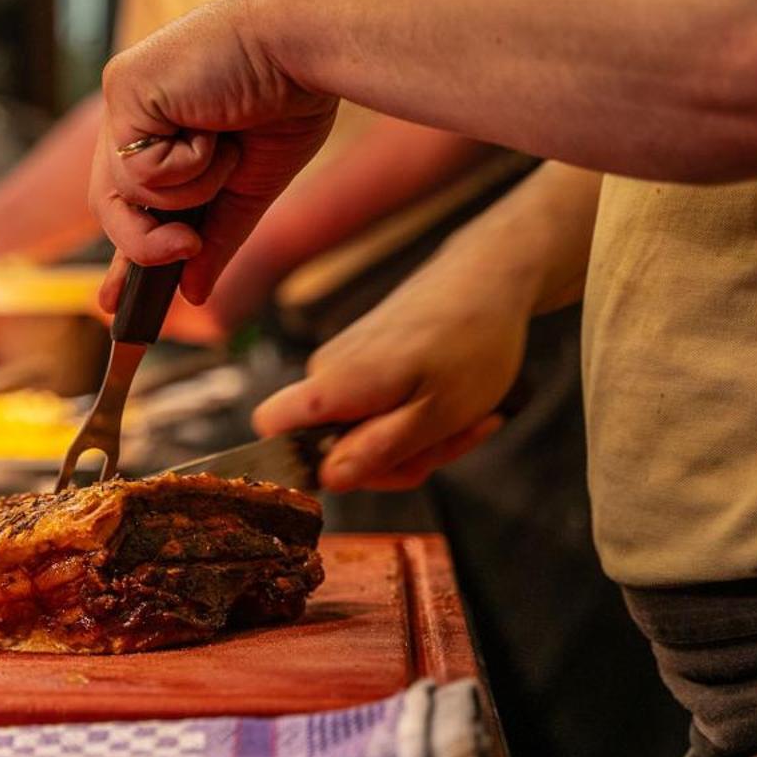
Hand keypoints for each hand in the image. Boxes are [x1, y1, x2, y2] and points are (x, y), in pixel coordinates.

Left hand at [91, 0, 336, 306]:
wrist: (307, 48)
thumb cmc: (288, 99)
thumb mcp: (247, 188)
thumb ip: (215, 238)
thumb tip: (192, 293)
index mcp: (159, 127)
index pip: (127, 200)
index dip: (124, 249)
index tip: (113, 304)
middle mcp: (133, 111)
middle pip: (110, 205)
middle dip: (146, 242)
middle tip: (186, 250)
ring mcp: (124, 98)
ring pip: (126, 193)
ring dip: (190, 188)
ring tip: (226, 146)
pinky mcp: (124, 89)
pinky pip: (139, 170)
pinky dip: (188, 165)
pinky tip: (214, 125)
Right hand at [252, 263, 531, 490]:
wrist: (487, 275)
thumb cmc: (472, 342)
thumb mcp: (438, 414)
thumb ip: (380, 449)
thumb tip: (329, 481)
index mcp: (335, 383)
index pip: (269, 427)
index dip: (298, 461)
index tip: (362, 468)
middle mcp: (327, 369)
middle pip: (329, 445)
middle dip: (390, 460)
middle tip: (445, 443)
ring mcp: (345, 363)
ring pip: (361, 431)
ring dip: (412, 442)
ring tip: (463, 421)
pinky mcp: (364, 359)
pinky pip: (377, 410)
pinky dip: (416, 419)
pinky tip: (457, 408)